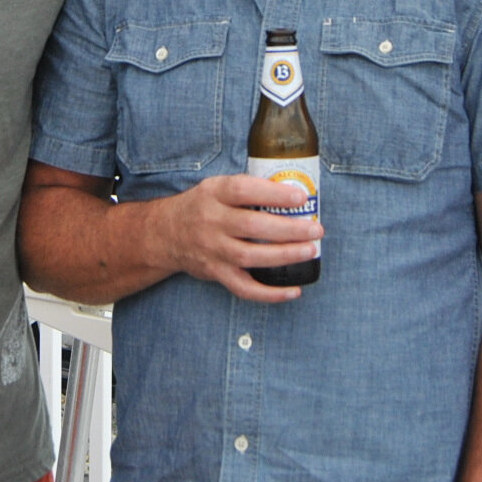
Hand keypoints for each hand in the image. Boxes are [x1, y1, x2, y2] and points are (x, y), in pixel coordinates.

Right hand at [144, 174, 323, 302]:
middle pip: (252, 226)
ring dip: (284, 255)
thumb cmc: (201, 207)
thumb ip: (247, 189)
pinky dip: (270, 294)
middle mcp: (211, 222)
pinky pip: (244, 288)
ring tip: (310, 251)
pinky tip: (293, 290)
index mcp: (213, 194)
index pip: (243, 191)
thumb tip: (292, 193)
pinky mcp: (216, 273)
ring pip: (250, 256)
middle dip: (288, 229)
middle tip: (315, 229)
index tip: (300, 196)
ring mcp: (213, 250)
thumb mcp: (216, 187)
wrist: (165, 234)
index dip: (273, 194)